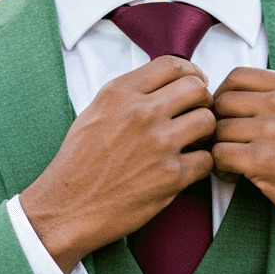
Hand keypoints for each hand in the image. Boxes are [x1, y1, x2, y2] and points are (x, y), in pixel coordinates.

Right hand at [20, 57, 214, 273]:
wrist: (67, 209)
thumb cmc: (77, 165)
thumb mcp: (93, 114)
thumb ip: (127, 97)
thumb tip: (159, 88)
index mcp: (120, 93)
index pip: (172, 65)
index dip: (190, 73)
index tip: (195, 84)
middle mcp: (141, 113)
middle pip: (197, 88)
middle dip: (202, 101)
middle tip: (197, 115)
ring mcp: (159, 144)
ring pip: (207, 121)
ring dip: (205, 132)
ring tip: (192, 143)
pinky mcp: (171, 176)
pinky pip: (206, 159)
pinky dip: (201, 164)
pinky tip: (187, 169)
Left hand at [212, 68, 274, 258]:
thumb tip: (242, 99)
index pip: (238, 76)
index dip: (223, 96)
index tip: (226, 116)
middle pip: (222, 102)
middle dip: (216, 125)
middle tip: (225, 144)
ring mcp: (273, 129)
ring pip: (218, 130)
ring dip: (218, 149)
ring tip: (232, 165)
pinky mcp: (263, 160)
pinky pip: (219, 156)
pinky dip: (220, 170)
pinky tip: (234, 177)